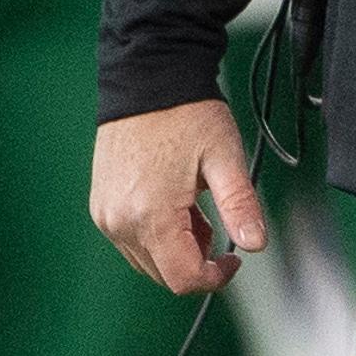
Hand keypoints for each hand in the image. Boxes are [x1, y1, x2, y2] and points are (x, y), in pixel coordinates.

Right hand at [90, 98, 266, 295]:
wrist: (147, 77)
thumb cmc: (184, 112)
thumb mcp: (224, 157)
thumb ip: (240, 205)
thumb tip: (254, 242)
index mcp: (150, 213)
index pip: (183, 278)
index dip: (215, 278)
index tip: (231, 260)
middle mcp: (120, 220)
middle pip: (163, 275)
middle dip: (196, 259)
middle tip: (214, 220)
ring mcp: (106, 213)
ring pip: (147, 260)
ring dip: (176, 247)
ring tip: (192, 205)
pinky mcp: (101, 204)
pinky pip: (131, 239)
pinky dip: (155, 233)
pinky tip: (172, 202)